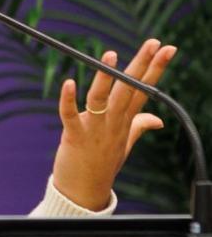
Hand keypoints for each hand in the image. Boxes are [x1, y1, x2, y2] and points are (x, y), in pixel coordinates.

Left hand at [51, 39, 176, 210]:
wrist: (84, 192)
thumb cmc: (102, 165)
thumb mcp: (124, 144)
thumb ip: (139, 127)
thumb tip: (158, 119)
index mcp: (125, 122)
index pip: (144, 90)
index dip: (155, 69)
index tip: (168, 49)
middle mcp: (113, 123)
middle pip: (130, 90)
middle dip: (142, 65)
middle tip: (154, 43)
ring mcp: (95, 130)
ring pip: (102, 99)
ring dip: (106, 77)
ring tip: (111, 54)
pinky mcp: (74, 136)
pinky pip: (70, 115)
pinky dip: (68, 100)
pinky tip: (68, 83)